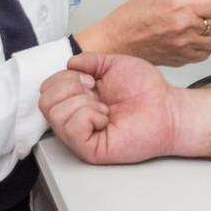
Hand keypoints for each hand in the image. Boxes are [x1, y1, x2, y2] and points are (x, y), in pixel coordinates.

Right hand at [39, 52, 179, 164]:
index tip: (92, 79)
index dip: (66, 77)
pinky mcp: (89, 149)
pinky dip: (88, 116)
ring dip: (83, 103)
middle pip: (44, 100)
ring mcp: (80, 135)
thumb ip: (89, 60)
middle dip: (71, 88)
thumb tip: (69, 62)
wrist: (166, 108)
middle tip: (97, 92)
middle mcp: (74, 116)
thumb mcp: (112, 64)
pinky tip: (105, 119)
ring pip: (54, 114)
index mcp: (77, 97)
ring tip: (104, 108)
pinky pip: (71, 128)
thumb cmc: (146, 90)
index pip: (47, 88)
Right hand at [76, 0, 210, 65]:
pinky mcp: (182, 59)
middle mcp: (184, 26)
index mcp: (178, 5)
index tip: (204, 0)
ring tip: (196, 26)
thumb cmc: (132, 16)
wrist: (117, 42)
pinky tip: (191, 39)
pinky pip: (206, 54)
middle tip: (201, 12)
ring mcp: (184, 46)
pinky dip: (204, 46)